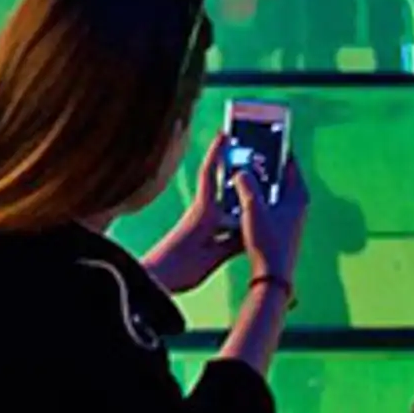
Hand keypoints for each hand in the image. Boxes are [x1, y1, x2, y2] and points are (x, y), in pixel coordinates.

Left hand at [140, 141, 239, 293]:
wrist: (155, 281)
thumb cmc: (179, 267)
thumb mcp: (212, 256)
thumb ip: (232, 243)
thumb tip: (252, 231)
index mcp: (203, 212)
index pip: (210, 174)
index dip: (217, 152)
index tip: (225, 132)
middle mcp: (200, 214)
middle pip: (219, 188)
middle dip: (233, 173)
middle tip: (254, 161)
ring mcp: (197, 225)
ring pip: (222, 207)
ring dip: (236, 201)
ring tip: (258, 196)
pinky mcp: (195, 237)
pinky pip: (220, 223)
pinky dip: (233, 221)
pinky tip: (244, 228)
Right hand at [236, 158, 308, 290]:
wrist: (272, 276)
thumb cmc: (268, 242)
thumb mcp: (253, 209)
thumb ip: (246, 185)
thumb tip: (241, 171)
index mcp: (298, 195)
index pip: (290, 163)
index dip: (278, 149)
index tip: (266, 137)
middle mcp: (299, 205)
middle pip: (283, 176)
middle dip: (267, 166)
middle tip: (250, 154)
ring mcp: (292, 217)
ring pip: (276, 191)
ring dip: (262, 183)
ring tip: (244, 174)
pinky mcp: (284, 228)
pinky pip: (272, 204)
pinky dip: (261, 198)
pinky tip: (245, 200)